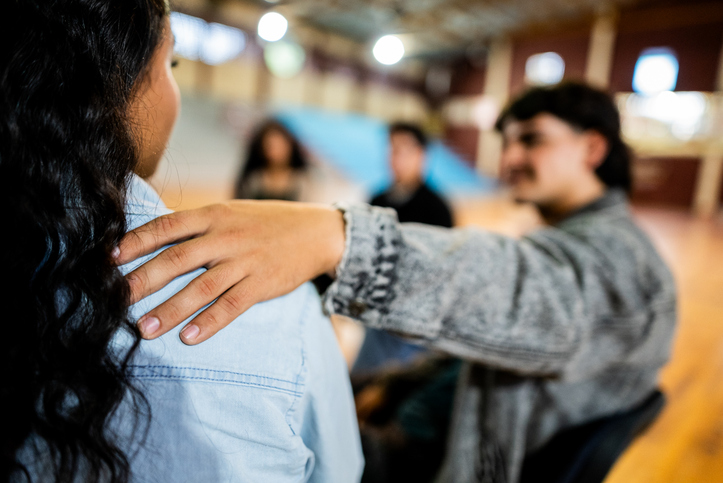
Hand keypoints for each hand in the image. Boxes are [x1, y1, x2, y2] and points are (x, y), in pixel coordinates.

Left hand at [116, 200, 345, 344]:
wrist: (316, 231)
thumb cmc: (267, 223)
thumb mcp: (232, 213)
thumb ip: (199, 226)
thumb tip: (156, 240)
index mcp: (214, 215)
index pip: (167, 226)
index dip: (136, 241)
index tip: (109, 258)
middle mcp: (226, 236)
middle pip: (176, 259)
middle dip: (143, 281)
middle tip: (114, 302)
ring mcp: (245, 261)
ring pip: (201, 287)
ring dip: (170, 310)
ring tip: (145, 330)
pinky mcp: (262, 283)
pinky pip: (232, 305)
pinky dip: (209, 322)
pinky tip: (189, 338)